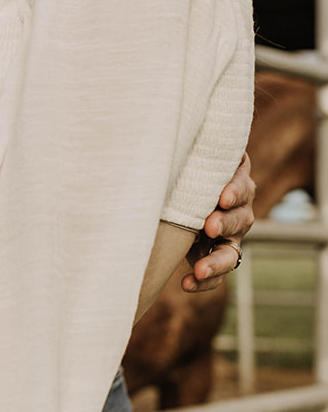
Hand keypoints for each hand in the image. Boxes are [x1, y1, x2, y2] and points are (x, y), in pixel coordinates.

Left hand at [182, 152, 255, 291]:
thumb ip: (190, 150)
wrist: (174, 194)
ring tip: (199, 269)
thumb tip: (168, 128)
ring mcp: (229, 237)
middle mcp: (237, 211)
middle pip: (240, 219)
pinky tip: (186, 284)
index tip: (221, 197)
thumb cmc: (185, 168)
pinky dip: (204, 282)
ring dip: (216, 261)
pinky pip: (216, 274)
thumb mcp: (190, 158)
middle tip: (209, 225)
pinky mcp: (217, 257)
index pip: (241, 186)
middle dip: (225, 223)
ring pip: (231, 252)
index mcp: (233, 183)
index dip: (233, 191)